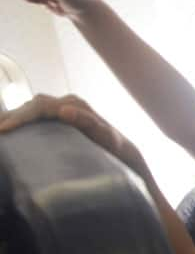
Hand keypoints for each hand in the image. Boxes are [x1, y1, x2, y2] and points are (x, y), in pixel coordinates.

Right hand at [0, 95, 149, 180]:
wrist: (124, 149)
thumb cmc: (115, 145)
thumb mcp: (106, 136)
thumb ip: (88, 122)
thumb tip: (64, 110)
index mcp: (75, 106)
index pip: (41, 107)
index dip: (21, 117)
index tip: (4, 129)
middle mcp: (68, 103)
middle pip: (33, 105)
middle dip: (12, 117)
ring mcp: (64, 109)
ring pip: (32, 108)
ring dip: (15, 117)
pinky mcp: (60, 118)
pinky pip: (37, 115)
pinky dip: (22, 119)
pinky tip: (10, 130)